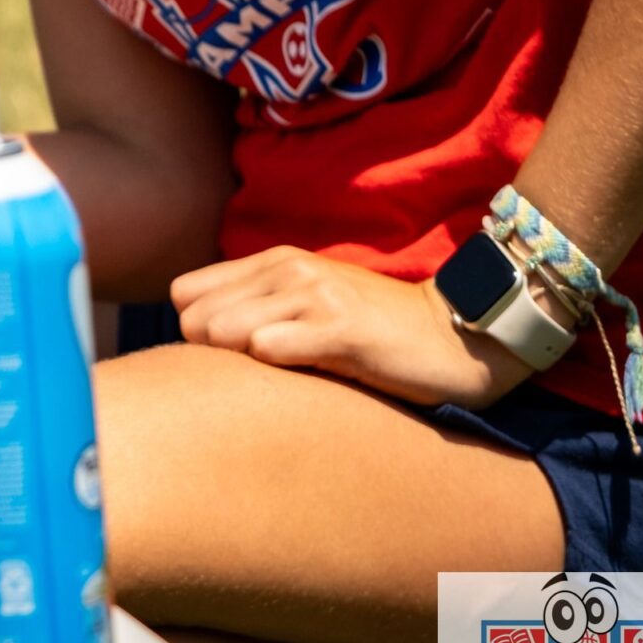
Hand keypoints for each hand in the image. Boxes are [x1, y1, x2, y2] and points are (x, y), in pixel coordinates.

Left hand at [170, 246, 532, 408]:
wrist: (457, 334)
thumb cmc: (374, 330)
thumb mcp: (307, 307)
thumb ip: (256, 312)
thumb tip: (198, 340)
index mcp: (273, 262)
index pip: (185, 295)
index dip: (198, 332)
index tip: (231, 357)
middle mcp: (288, 269)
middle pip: (194, 319)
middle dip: (211, 354)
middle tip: (256, 375)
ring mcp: (315, 294)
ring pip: (223, 331)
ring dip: (240, 364)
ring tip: (281, 378)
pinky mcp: (342, 328)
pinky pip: (271, 348)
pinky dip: (274, 369)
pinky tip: (303, 380)